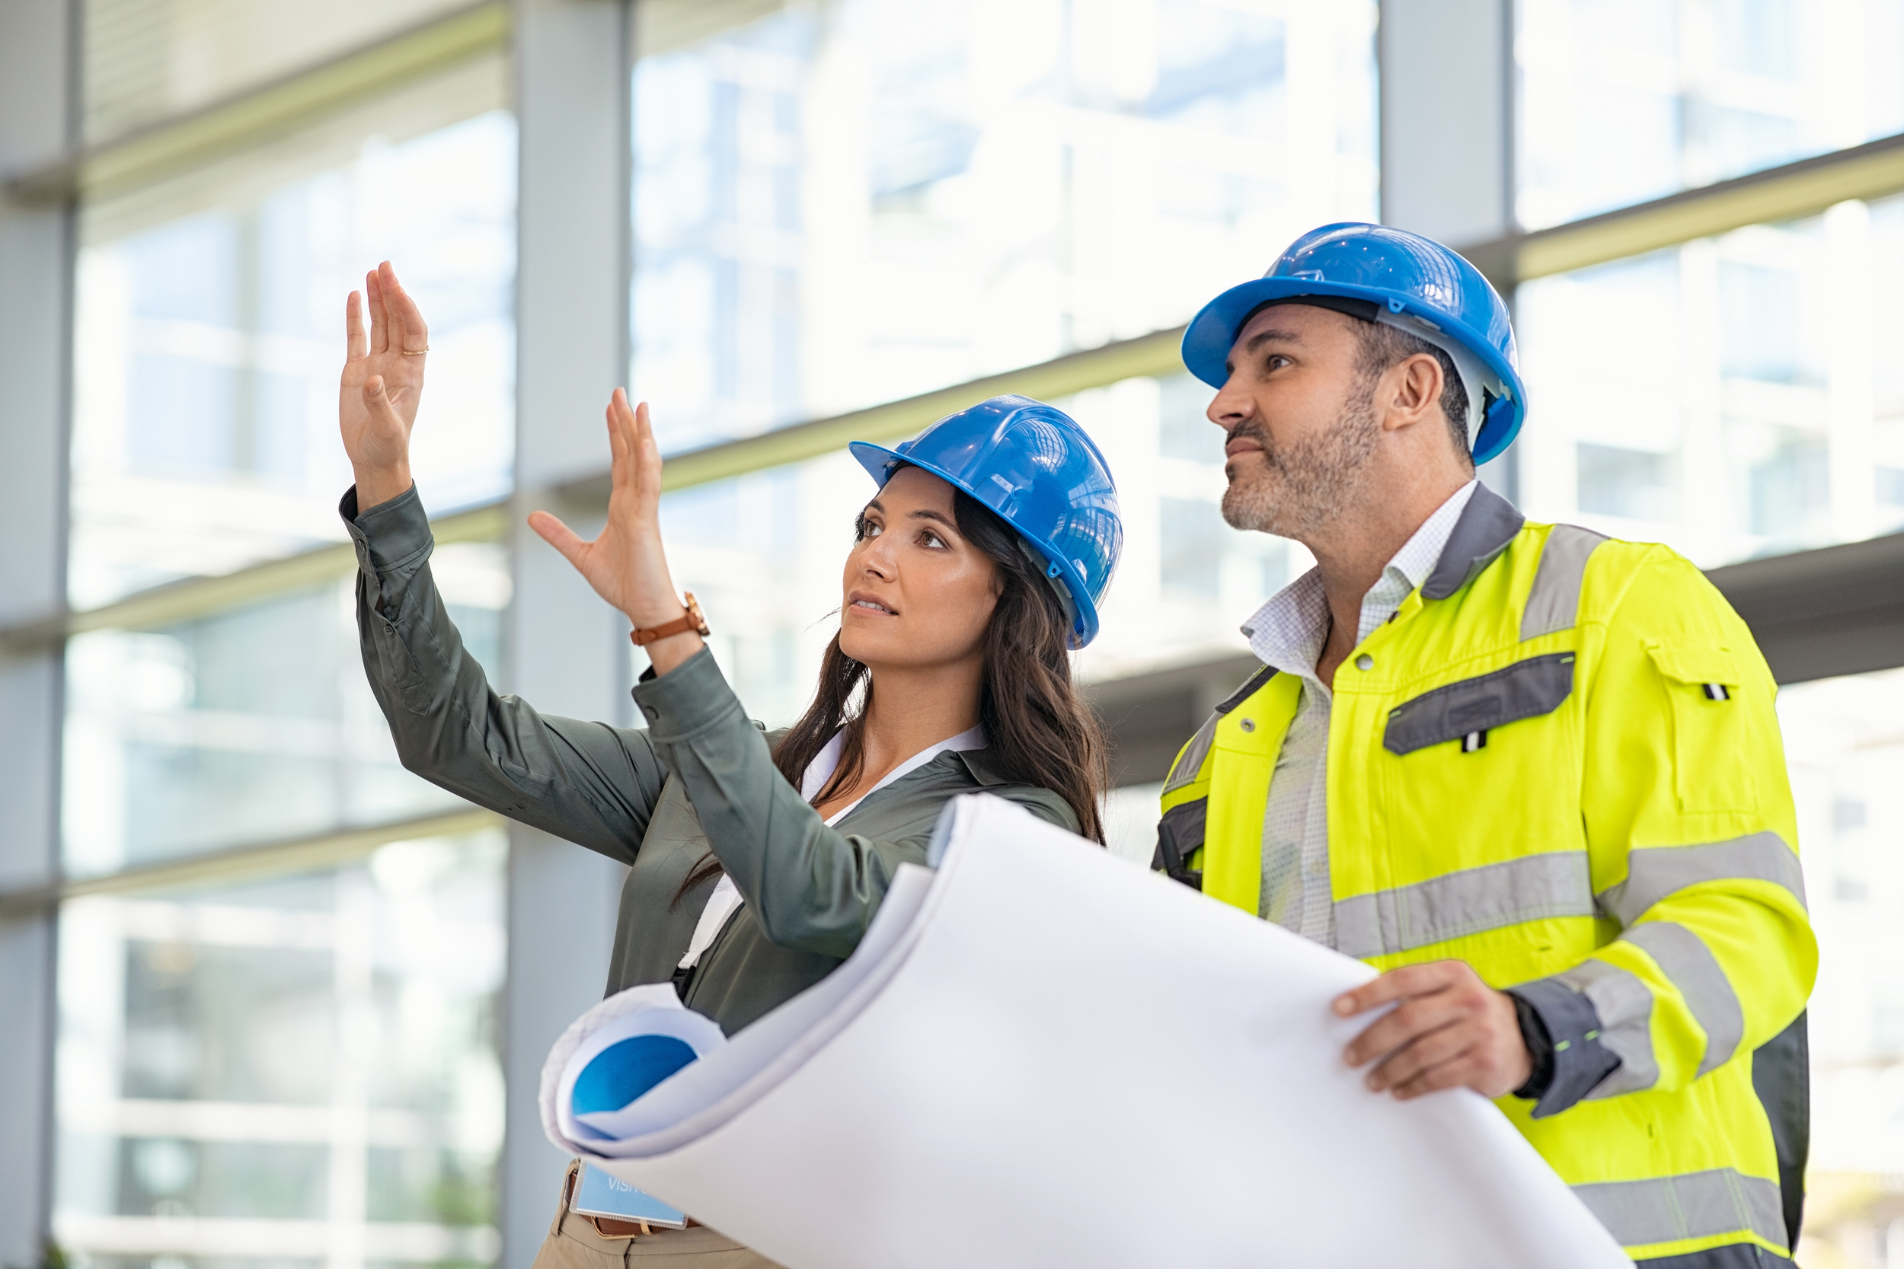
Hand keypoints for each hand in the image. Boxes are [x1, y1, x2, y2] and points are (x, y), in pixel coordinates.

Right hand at [340, 261, 429, 508]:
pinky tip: (356, 296)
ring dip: (378, 299)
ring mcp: (377, 365)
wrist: (373, 459)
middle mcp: (397, 364)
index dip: (406, 308)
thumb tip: (372, 379)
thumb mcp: (386, 429)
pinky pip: (357, 338)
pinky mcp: (356, 371)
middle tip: (385, 265)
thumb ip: (380, 404)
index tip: (396, 286)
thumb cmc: (386, 447)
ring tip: (373, 271)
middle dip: (393, 293)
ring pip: (379, 324)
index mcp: (412, 374)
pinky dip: (357, 317)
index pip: (413, 332)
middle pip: (398, 321)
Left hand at [529, 391, 702, 672]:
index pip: (619, 462)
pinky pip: (648, 486)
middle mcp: (636, 503)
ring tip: (638, 404)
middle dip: (625, 422)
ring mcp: (644, 510)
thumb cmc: (625, 585)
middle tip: (620, 391)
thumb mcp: (581, 556)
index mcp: (624, 508)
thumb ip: (559, 535)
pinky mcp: (648, 523)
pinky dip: (647, 462)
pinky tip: (645, 440)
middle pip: (631, 453)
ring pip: (643, 462)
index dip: (615, 434)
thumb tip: (532, 515)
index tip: (612, 408)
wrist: (646, 610)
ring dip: (640, 433)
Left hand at [1333, 960, 1531, 1099]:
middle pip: (1408, 1020)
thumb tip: (1358, 1008)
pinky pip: (1438, 1077)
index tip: (1339, 1009)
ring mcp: (1480, 1031)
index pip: (1402, 979)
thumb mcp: (1449, 990)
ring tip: (1372, 1080)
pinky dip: (1413, 1086)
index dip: (1367, 994)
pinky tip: (1399, 1090)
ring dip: (1389, 1070)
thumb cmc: (1469, 1012)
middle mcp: (1468, 999)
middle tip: (1351, 1057)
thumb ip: (1414, 993)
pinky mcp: (1485, 1063)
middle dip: (1372, 1041)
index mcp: (1453, 973)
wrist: (1524, 1039)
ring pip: (1421, 1053)